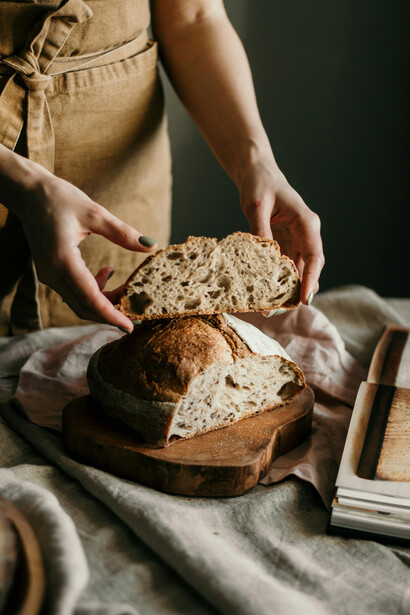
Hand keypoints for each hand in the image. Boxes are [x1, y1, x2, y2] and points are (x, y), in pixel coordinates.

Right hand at [16, 172, 156, 329]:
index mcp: (62, 260)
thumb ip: (122, 233)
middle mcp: (52, 273)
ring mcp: (48, 275)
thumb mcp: (94, 212)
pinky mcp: (50, 272)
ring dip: (103, 301)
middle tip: (136, 312)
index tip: (130, 326)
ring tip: (126, 289)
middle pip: (83, 307)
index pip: (89, 298)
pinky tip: (107, 272)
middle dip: (110, 313)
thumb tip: (151, 245)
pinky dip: (93, 290)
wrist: (28, 193)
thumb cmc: (58, 198)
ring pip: (78, 301)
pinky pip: (73, 291)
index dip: (111, 315)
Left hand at [238, 159, 323, 304]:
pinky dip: (280, 280)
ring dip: (288, 289)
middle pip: (310, 267)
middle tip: (280, 310)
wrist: (258, 174)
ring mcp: (298, 240)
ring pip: (299, 270)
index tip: (305, 298)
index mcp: (306, 221)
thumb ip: (260, 229)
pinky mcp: (287, 244)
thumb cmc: (259, 184)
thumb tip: (263, 256)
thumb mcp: (255, 205)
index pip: (315, 254)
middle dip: (299, 290)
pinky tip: (268, 294)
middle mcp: (306, 233)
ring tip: (271, 308)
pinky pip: (287, 266)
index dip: (311, 278)